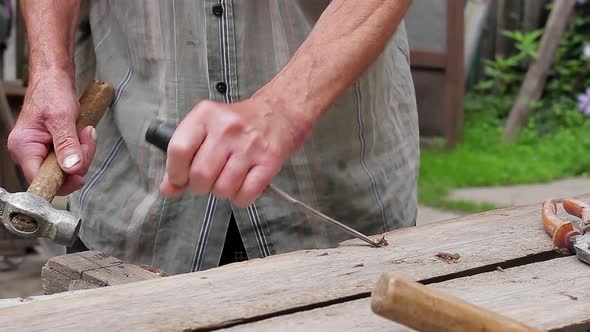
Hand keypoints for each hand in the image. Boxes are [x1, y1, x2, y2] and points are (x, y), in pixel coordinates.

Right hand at [7, 70, 96, 194]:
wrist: (54, 79)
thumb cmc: (52, 92)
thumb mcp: (62, 118)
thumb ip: (67, 144)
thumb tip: (72, 168)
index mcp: (24, 147)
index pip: (39, 179)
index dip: (61, 182)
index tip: (78, 176)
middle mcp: (29, 152)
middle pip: (58, 175)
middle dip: (78, 160)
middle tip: (86, 139)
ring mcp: (41, 151)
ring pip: (68, 168)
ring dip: (83, 152)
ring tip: (84, 132)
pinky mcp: (53, 149)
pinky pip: (71, 158)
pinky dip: (81, 149)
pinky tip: (82, 134)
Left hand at [160, 95, 310, 206]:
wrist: (280, 111)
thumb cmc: (240, 123)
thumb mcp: (207, 128)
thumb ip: (184, 157)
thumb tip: (168, 188)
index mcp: (205, 115)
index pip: (178, 150)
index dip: (175, 173)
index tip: (180, 179)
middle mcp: (226, 128)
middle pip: (200, 175)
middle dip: (200, 186)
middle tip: (208, 180)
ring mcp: (249, 145)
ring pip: (223, 188)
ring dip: (222, 192)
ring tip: (228, 179)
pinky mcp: (269, 160)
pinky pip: (246, 194)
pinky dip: (241, 198)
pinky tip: (243, 185)